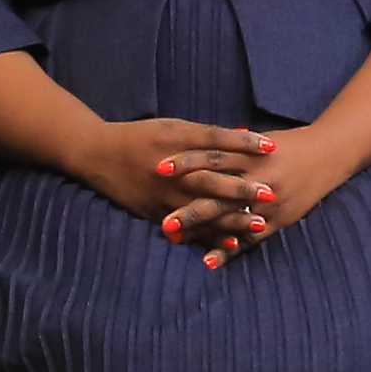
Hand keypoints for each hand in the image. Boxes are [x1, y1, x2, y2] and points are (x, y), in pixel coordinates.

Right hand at [70, 111, 281, 258]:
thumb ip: (208, 136)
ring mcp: (163, 193)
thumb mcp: (173, 127)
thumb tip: (247, 135)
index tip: (272, 147)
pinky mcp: (156, 213)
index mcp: (177, 140)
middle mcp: (172, 168)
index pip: (216, 141)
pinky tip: (230, 244)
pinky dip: (209, 236)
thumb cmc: (141, 136)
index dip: (245, 144)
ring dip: (232, 218)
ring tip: (259, 225)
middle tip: (271, 194)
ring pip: (202, 208)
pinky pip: (187, 228)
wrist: (97, 154)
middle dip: (242, 188)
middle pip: (212, 179)